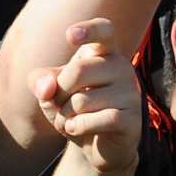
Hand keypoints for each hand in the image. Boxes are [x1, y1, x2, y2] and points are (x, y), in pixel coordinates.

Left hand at [30, 18, 142, 175]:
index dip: (88, 30)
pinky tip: (75, 129)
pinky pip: (96, 119)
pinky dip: (77, 127)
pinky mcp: (133, 118)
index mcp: (104, 53)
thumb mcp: (51, 91)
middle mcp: (122, 67)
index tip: (70, 35)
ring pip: (82, 101)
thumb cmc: (75, 110)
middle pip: (77, 71)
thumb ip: (41, 81)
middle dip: (58, 93)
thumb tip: (46, 87)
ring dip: (64, 116)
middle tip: (59, 106)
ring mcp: (131, 92)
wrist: (98, 146)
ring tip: (69, 122)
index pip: (104, 31)